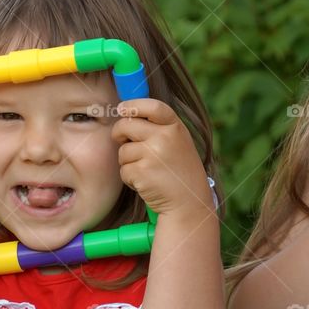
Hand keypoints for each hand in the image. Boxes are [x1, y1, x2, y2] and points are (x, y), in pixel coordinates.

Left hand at [112, 99, 212, 217]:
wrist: (189, 203)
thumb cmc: (181, 173)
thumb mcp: (179, 143)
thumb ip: (160, 128)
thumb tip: (128, 115)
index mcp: (176, 128)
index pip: (152, 106)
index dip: (133, 105)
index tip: (123, 109)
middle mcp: (165, 137)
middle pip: (126, 125)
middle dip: (119, 133)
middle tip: (122, 140)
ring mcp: (153, 154)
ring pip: (123, 150)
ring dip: (128, 162)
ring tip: (148, 171)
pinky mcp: (141, 172)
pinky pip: (123, 169)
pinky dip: (130, 178)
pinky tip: (146, 183)